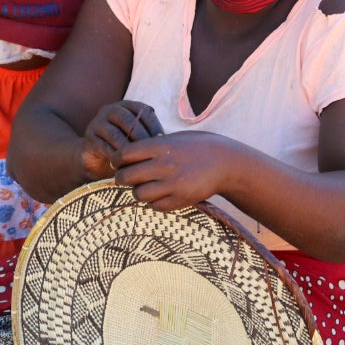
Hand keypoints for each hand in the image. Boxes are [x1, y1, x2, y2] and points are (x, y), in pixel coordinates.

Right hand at [82, 101, 164, 178]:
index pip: (143, 111)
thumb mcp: (139, 138)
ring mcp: (97, 123)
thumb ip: (151, 135)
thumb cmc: (126, 147)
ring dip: (128, 149)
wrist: (97, 158)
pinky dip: (115, 157)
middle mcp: (111, 110)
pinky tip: (125, 167)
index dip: (154, 126)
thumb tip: (170, 142)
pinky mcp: (89, 138)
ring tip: (139, 162)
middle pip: (128, 120)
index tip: (163, 142)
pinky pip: (103, 147)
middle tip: (151, 153)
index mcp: (127, 106)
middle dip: (142, 138)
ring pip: (115, 134)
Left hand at [113, 131, 232, 210]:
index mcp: (161, 146)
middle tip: (126, 177)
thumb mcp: (175, 138)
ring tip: (144, 187)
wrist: (227, 163)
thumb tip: (126, 154)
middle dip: (122, 178)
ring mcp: (173, 184)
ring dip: (137, 191)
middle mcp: (164, 165)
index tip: (118, 162)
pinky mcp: (180, 200)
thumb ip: (152, 146)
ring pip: (138, 194)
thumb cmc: (199, 147)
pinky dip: (153, 202)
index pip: (124, 154)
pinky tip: (159, 194)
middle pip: (126, 177)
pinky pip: (155, 206)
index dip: (117, 159)